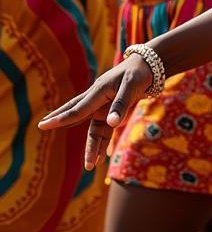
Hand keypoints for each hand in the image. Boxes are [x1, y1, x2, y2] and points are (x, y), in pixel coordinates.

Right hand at [37, 54, 152, 168]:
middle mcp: (98, 100)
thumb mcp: (132, 86)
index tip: (43, 124)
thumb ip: (121, 104)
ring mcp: (104, 107)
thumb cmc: (139, 73)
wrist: (149, 66)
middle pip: (79, 118)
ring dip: (94, 146)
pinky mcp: (112, 111)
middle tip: (56, 140)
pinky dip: (104, 142)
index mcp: (98, 91)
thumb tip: (112, 124)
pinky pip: (106, 130)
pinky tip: (103, 156)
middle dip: (71, 132)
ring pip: (95, 130)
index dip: (61, 118)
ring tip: (91, 166)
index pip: (77, 109)